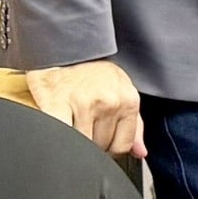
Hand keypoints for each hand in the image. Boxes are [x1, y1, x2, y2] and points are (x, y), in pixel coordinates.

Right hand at [26, 59, 146, 158]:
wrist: (65, 46)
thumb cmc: (92, 71)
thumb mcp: (121, 90)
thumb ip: (134, 124)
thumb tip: (140, 152)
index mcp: (128, 100)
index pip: (122, 145)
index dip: (109, 149)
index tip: (99, 142)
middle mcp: (110, 102)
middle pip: (101, 147)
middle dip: (91, 143)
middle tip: (81, 126)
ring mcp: (84, 104)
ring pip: (81, 145)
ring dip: (73, 141)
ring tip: (69, 125)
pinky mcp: (57, 104)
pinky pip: (61, 136)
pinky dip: (58, 139)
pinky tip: (57, 132)